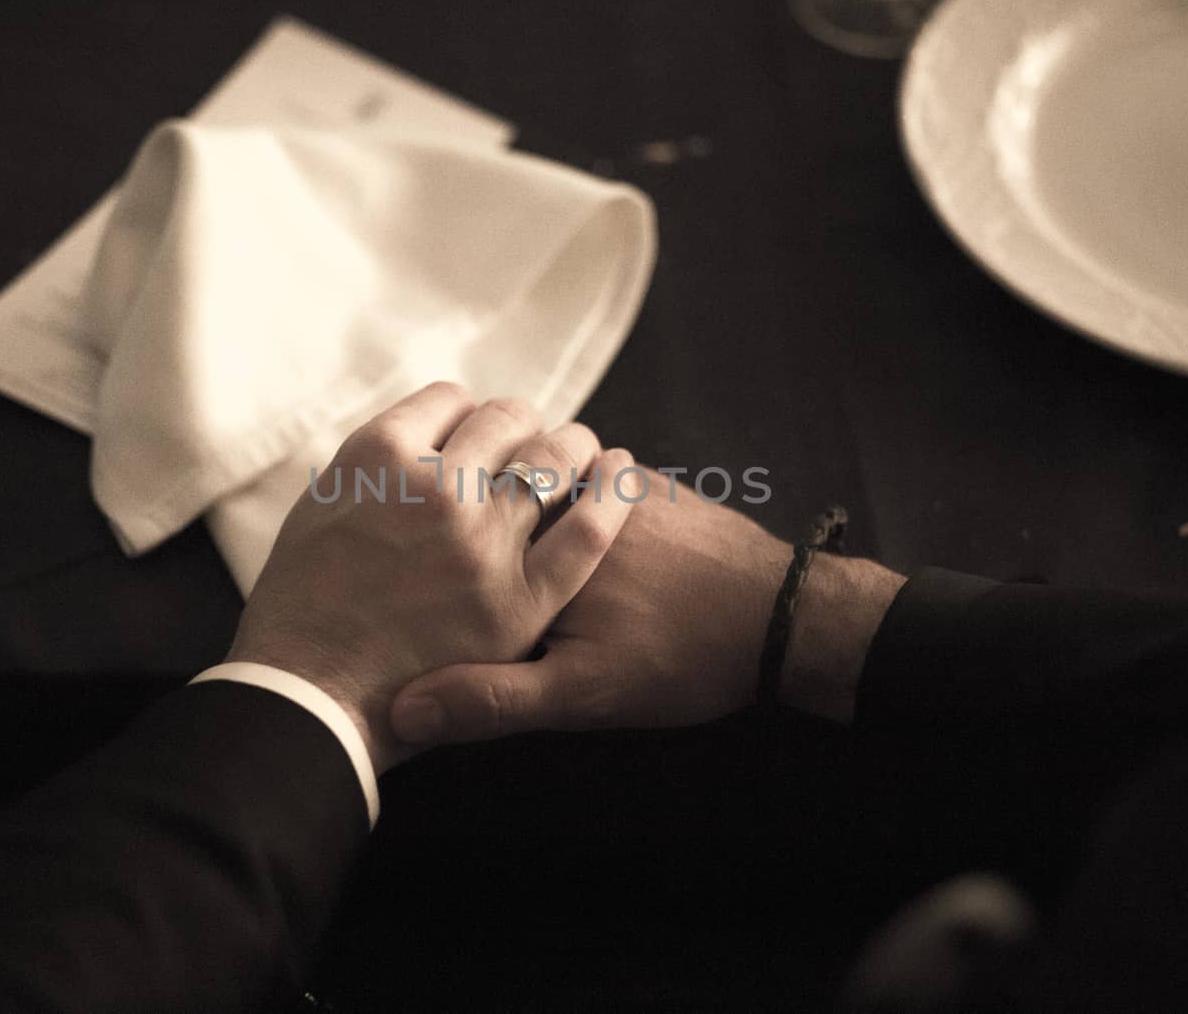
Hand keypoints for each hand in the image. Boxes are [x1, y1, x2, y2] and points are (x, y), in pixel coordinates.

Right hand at [226, 382, 639, 771]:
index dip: (465, 414)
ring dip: (571, 445)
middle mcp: (437, 487)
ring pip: (554, 458)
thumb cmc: (296, 616)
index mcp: (379, 458)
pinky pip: (589, 528)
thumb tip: (415, 442)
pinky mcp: (523, 599)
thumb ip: (369, 470)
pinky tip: (620, 475)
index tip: (472, 432)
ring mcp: (484, 542)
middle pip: (505, 419)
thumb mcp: (315, 513)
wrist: (308, 706)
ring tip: (580, 452)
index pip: (448, 399)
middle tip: (528, 441)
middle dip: (520, 425)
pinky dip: (612, 492)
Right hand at [390, 470, 906, 744]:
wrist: (785, 618)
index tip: (413, 565)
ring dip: (531, 500)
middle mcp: (573, 497)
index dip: (430, 543)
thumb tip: (402, 711)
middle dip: (480, 512)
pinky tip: (585, 543)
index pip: (457, 521)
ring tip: (522, 547)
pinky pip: (595, 476)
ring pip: (548, 476)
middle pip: (499, 488)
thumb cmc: (681, 658)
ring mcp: (617, 482)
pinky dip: (578, 496)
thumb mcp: (580, 696)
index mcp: (540, 543)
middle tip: (466, 548)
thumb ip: (492, 697)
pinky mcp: (655, 485)